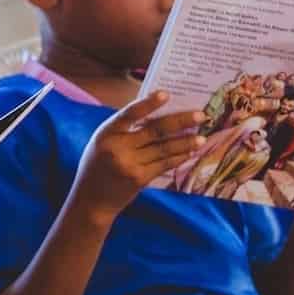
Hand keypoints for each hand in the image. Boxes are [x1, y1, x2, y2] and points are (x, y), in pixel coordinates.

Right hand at [72, 92, 204, 223]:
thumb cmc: (98, 165)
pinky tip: (190, 152)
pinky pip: (164, 164)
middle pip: (155, 130)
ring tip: (202, 136)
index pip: (130, 114)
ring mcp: (129, 164)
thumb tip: (157, 113)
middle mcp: (117, 147)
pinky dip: (178, 157)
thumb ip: (124, 129)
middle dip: (181, 121)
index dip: (148, 103)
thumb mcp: (103, 142)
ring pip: (164, 149)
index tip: (166, 94)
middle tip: (201, 115)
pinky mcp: (139, 179)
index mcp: (106, 133)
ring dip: (186, 142)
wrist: (91, 199)